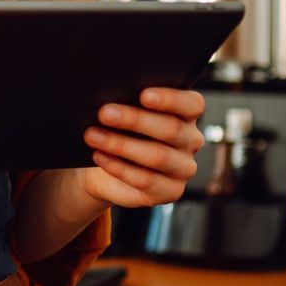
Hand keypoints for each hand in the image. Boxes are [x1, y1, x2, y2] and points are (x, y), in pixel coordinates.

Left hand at [76, 87, 205, 208]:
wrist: (106, 169)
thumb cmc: (119, 131)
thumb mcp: (124, 113)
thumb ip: (127, 102)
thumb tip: (113, 100)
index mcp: (187, 113)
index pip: (192, 104)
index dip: (170, 98)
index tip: (143, 95)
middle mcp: (191, 140)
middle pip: (171, 128)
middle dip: (135, 119)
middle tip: (104, 113)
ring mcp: (184, 168)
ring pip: (158, 156)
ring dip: (121, 145)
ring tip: (93, 136)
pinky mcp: (171, 190)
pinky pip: (146, 179)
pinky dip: (118, 167)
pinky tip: (99, 156)